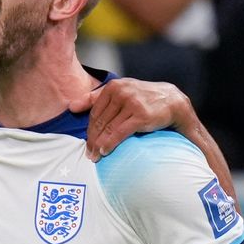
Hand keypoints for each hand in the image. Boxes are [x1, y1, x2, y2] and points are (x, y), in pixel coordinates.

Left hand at [69, 78, 191, 161]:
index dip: (88, 130)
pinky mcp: (141, 115)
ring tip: (95, 156)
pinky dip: (110, 143)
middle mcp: (121, 93)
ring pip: (108, 128)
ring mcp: (131, 103)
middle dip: (92, 139)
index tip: (86, 143)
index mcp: (113, 87)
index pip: (95, 112)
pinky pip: (119, 132)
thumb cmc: (142, 98)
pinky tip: (105, 152)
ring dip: (99, 144)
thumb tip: (71, 107)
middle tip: (88, 153)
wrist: (173, 101)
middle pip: (100, 121)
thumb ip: (95, 98)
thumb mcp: (119, 91)